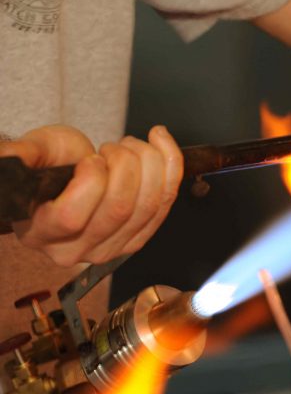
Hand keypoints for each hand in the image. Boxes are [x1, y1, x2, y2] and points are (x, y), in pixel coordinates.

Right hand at [0, 125, 182, 265]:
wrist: (68, 175)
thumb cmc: (48, 166)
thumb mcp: (31, 152)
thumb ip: (22, 154)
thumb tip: (10, 157)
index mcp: (41, 233)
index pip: (73, 216)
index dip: (91, 179)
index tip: (90, 158)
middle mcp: (75, 249)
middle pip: (119, 210)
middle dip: (125, 164)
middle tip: (113, 147)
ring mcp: (110, 249)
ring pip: (148, 207)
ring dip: (150, 163)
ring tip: (131, 146)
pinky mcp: (138, 238)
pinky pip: (166, 205)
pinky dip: (171, 167)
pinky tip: (160, 144)